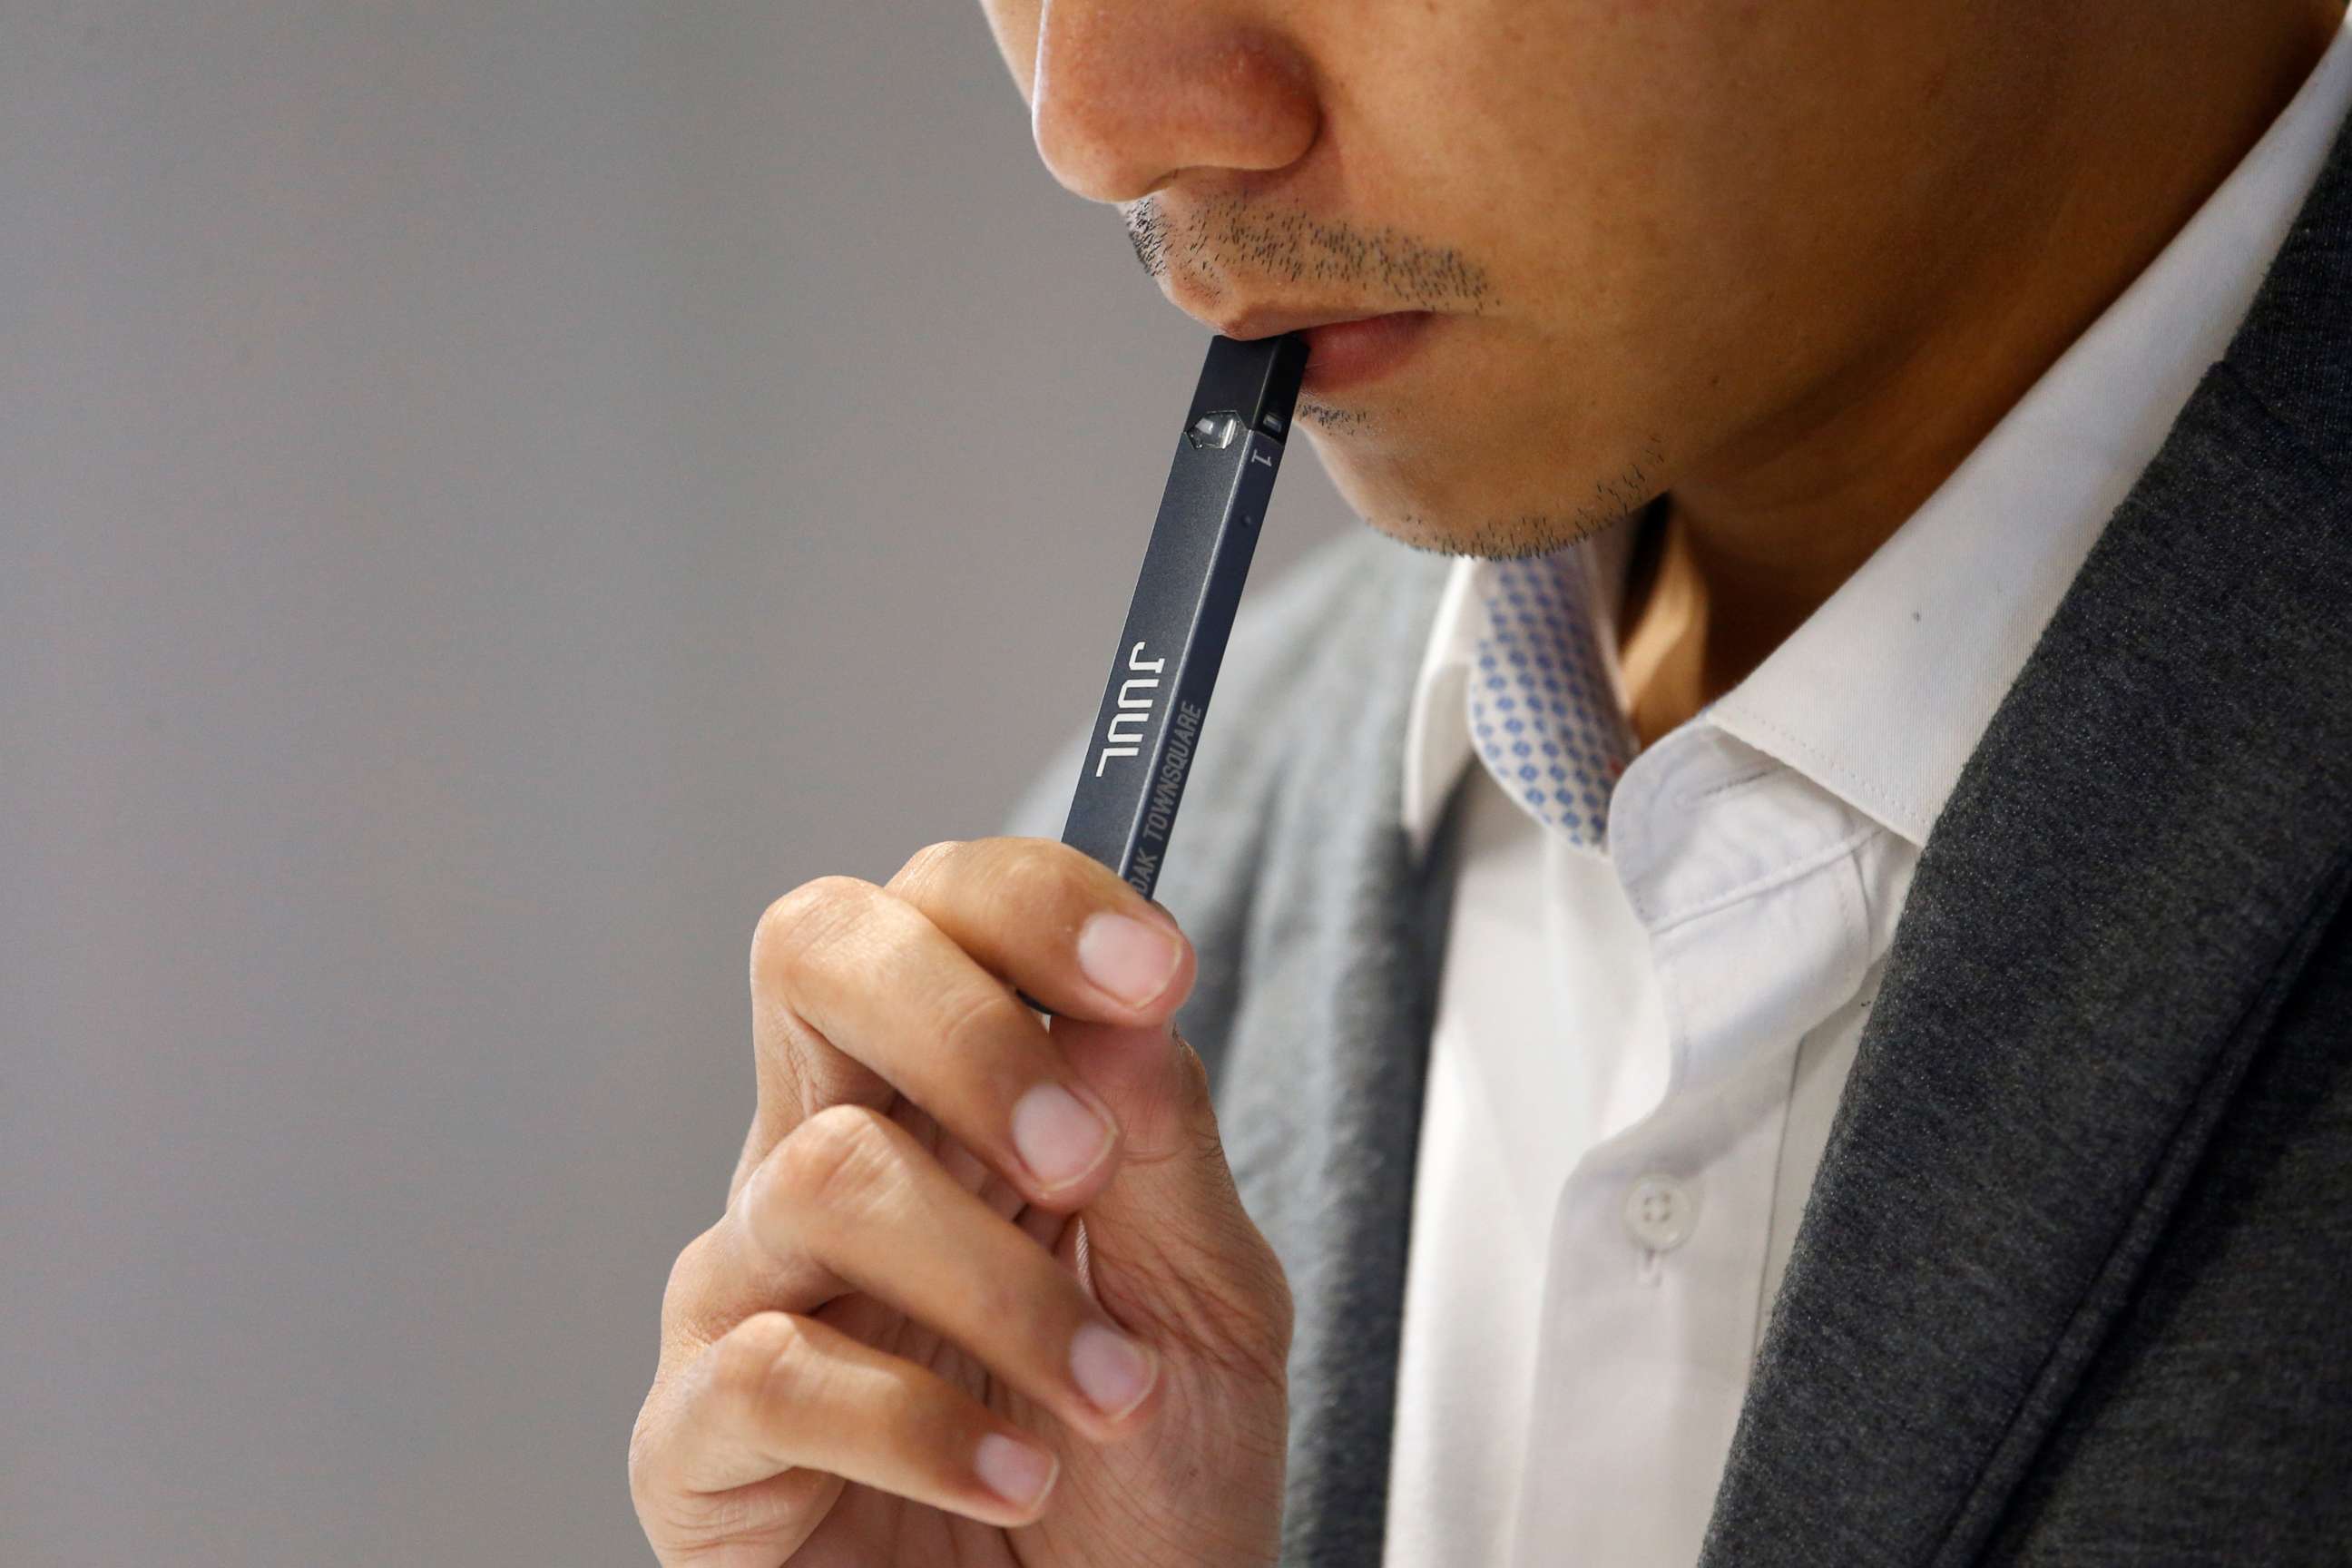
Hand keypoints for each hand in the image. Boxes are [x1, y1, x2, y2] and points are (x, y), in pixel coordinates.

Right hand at [629, 837, 1293, 1566]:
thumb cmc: (1145, 1488)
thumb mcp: (1208, 1303)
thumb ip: (1164, 1143)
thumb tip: (1117, 1004)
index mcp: (955, 1102)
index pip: (933, 908)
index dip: (1029, 903)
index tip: (1151, 968)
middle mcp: (833, 1160)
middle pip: (814, 952)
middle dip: (963, 1026)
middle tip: (1081, 1156)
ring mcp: (754, 1289)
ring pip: (826, 1174)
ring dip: (1001, 1289)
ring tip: (1105, 1393)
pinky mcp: (696, 1439)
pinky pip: (771, 1370)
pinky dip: (922, 1426)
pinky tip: (1012, 1477)